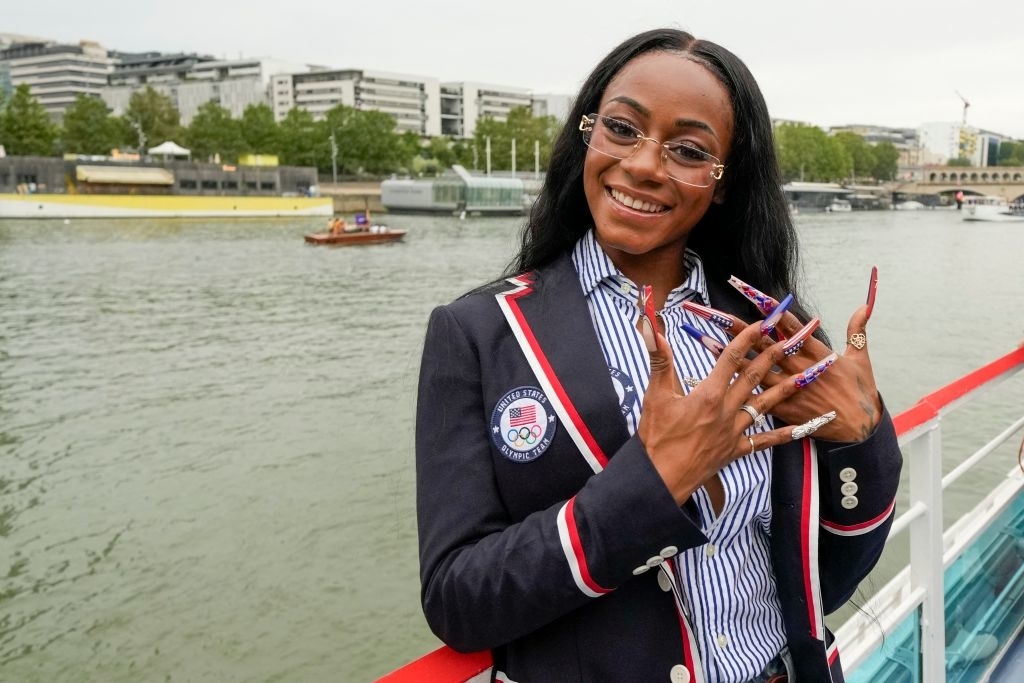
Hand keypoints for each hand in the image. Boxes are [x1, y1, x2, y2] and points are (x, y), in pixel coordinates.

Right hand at [637, 307, 836, 504]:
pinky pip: (764, 441)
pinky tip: (800, 428)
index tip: (761, 323)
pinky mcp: (735, 450)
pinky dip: (783, 435)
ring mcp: (734, 432)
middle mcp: (726, 410)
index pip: (730, 359)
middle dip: (772, 356)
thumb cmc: (656, 438)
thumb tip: (653, 329)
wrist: (662, 478)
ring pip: (765, 405)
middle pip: (753, 377)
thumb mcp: (655, 396)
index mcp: (708, 395)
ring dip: (786, 388)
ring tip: (806, 376)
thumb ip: (659, 360)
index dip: (746, 338)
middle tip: (790, 340)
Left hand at [712, 269, 881, 441]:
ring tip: (703, 340)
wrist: (860, 429)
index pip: (788, 325)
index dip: (770, 308)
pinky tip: (715, 381)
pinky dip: (735, 388)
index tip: (751, 292)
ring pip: (752, 369)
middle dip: (737, 327)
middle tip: (713, 313)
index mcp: (815, 352)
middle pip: (762, 343)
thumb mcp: (860, 359)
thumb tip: (863, 306)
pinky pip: (753, 396)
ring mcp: (787, 388)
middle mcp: (797, 367)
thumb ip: (857, 330)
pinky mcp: (782, 408)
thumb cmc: (861, 392)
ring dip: (727, 355)